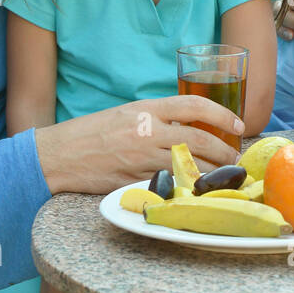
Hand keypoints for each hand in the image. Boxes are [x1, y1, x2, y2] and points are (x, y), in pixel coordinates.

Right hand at [34, 96, 242, 194]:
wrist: (56, 155)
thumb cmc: (91, 133)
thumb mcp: (126, 113)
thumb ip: (157, 118)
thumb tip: (188, 125)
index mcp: (145, 109)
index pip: (194, 104)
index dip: (221, 114)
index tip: (237, 124)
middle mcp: (145, 131)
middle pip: (197, 138)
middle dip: (224, 149)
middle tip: (237, 157)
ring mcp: (139, 158)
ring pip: (187, 164)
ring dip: (211, 170)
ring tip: (225, 175)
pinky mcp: (133, 181)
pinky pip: (168, 183)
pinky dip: (186, 186)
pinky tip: (198, 188)